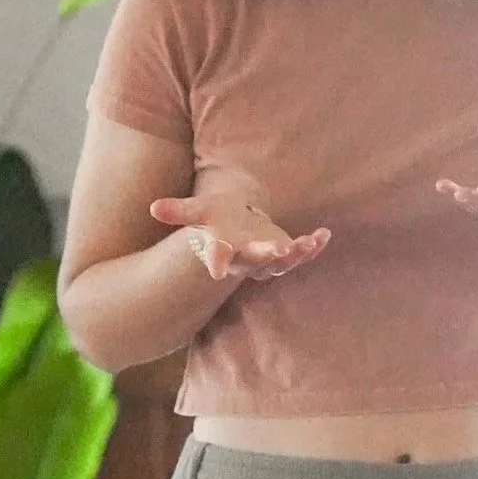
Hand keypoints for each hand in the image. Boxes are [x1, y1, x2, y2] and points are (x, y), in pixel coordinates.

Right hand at [149, 177, 330, 282]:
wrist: (239, 227)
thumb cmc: (218, 218)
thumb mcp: (199, 211)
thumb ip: (179, 211)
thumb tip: (152, 207)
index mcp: (224, 249)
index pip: (218, 257)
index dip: (217, 263)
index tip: (216, 271)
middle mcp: (246, 259)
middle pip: (255, 262)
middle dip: (266, 256)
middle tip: (278, 250)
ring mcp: (268, 260)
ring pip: (282, 263)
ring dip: (296, 254)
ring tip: (308, 242)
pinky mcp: (287, 254)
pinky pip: (302, 254)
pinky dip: (314, 246)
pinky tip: (325, 234)